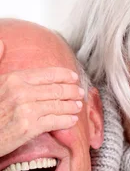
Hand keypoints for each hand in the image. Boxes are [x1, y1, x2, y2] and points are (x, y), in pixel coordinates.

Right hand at [0, 39, 84, 156]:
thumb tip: (2, 43)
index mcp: (14, 79)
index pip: (46, 74)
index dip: (64, 75)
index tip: (74, 77)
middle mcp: (21, 92)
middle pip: (56, 89)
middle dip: (72, 90)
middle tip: (80, 92)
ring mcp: (26, 110)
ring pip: (58, 105)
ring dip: (71, 106)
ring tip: (78, 106)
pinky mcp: (30, 127)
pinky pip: (54, 121)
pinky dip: (66, 121)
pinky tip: (72, 120)